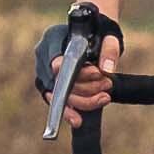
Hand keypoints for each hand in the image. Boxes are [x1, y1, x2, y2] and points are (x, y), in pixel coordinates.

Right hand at [35, 2, 123, 126]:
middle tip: (108, 85)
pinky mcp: (50, 84)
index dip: (74, 75)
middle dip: (85, 89)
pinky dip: (69, 111)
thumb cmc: (98, 32)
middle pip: (57, 82)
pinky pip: (56, 101)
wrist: (93, 34)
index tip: (96, 74)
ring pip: (57, 95)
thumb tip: (106, 69)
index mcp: (52, 38)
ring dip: (83, 100)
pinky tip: (78, 120)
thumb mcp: (108, 36)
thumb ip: (109, 50)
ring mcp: (45, 71)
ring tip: (105, 97)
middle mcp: (43, 55)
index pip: (57, 61)